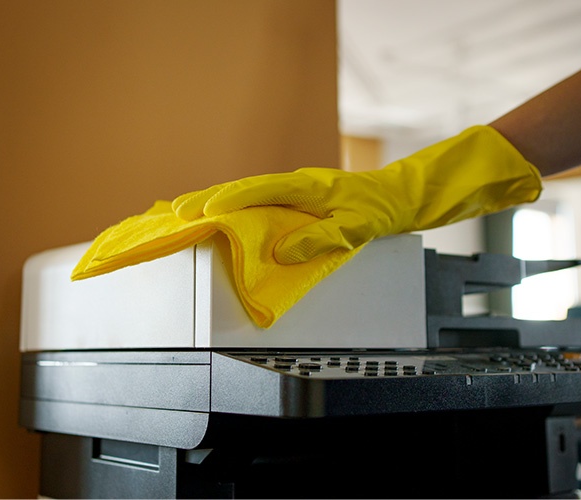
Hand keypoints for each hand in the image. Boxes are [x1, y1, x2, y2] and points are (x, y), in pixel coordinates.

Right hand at [172, 125, 541, 263]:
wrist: (407, 197)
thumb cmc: (384, 209)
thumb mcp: (356, 227)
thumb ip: (320, 239)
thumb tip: (280, 252)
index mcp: (308, 186)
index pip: (259, 190)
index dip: (227, 201)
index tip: (199, 210)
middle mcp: (299, 185)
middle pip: (245, 190)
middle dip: (209, 200)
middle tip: (174, 211)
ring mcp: (299, 193)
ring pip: (251, 196)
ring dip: (220, 205)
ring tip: (187, 215)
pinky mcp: (303, 203)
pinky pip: (264, 206)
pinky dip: (240, 212)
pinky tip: (228, 223)